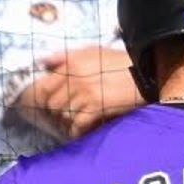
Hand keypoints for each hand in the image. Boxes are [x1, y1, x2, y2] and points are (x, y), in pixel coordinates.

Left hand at [25, 46, 142, 139]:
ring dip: (67, 122)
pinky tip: (79, 132)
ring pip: (64, 115)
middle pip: (52, 104)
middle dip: (55, 113)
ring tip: (72, 125)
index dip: (39, 99)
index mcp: (70, 64)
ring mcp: (85, 94)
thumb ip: (65, 56)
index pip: (43, 86)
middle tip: (60, 118)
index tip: (43, 106)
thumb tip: (42, 61)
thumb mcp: (91, 51)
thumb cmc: (118, 62)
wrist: (143, 73)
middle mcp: (74, 79)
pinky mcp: (97, 107)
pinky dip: (77, 131)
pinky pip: (78, 124)